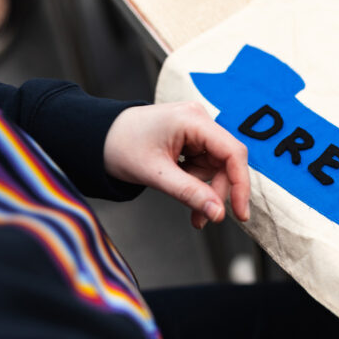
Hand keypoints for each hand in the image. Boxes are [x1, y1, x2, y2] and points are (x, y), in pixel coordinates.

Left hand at [103, 102, 249, 228]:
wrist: (97, 137)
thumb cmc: (118, 146)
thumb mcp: (155, 174)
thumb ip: (189, 193)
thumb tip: (218, 213)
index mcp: (193, 119)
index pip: (233, 152)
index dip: (241, 184)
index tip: (240, 213)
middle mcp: (200, 120)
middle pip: (227, 163)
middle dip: (216, 193)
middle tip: (203, 218)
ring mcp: (198, 129)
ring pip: (218, 169)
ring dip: (206, 192)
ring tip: (190, 210)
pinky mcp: (193, 139)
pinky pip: (206, 166)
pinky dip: (198, 184)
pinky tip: (183, 190)